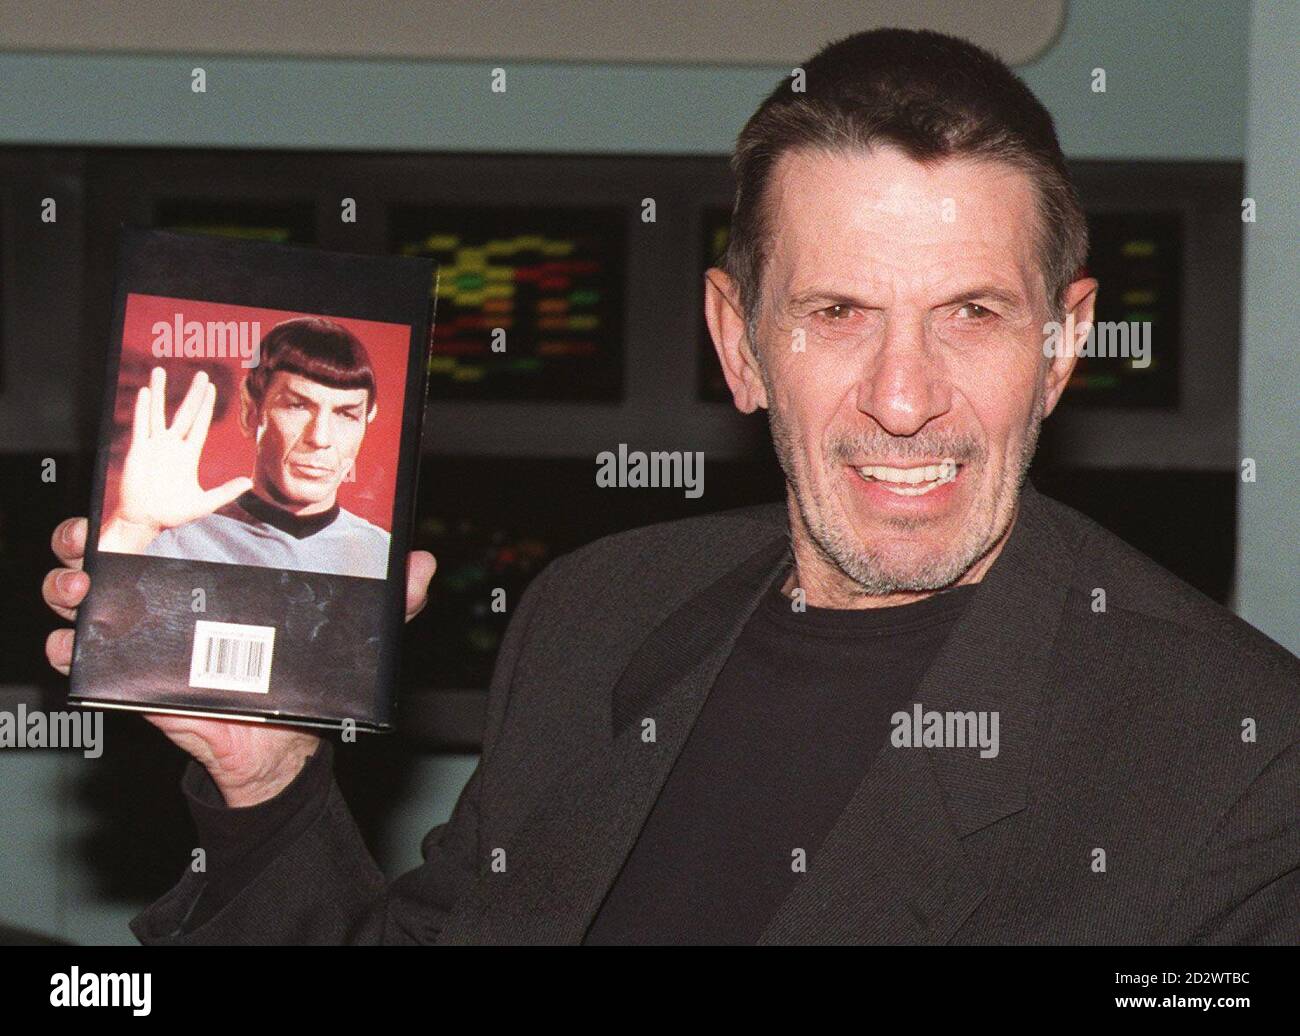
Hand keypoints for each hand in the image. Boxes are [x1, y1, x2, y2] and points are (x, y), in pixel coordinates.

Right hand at [45, 516, 437, 805]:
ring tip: (81, 590)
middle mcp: (170, 594)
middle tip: (88, 544)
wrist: (282, 744)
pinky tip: (76, 646)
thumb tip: (424, 563)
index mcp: (211, 570)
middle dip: (83, 541)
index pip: (164, 526)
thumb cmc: (305, 672)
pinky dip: (70, 650)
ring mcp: (146, 634)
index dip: (134, 507)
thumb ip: (388, 599)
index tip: (119, 500)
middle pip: (106, 554)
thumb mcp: (346, 630)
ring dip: (69, 588)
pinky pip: (86, 662)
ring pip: (85, 599)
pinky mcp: (135, 678)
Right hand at [99, 367, 252, 552]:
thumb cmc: (173, 513)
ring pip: (157, 412)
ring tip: (159, 371)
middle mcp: (172, 445)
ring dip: (158, 392)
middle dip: (193, 394)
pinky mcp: (138, 450)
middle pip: (184, 413)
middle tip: (201, 373)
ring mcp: (154, 446)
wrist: (146, 520)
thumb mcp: (205, 503)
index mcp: (188, 454)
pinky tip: (145, 393)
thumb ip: (226, 492)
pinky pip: (141, 425)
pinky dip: (142, 409)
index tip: (211, 387)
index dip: (205, 406)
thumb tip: (250, 483)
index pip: (200, 424)